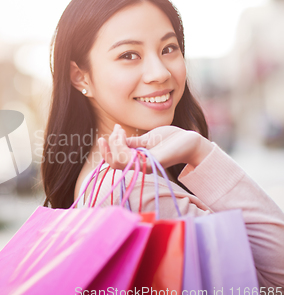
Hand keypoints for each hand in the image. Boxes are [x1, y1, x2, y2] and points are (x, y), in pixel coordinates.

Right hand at [98, 124, 213, 172]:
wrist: (189, 141)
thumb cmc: (169, 139)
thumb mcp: (147, 138)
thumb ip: (132, 142)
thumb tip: (116, 140)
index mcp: (137, 160)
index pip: (114, 162)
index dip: (106, 150)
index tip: (106, 134)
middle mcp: (139, 166)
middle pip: (114, 162)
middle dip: (110, 145)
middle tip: (117, 129)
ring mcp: (144, 165)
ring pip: (119, 162)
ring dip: (115, 144)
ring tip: (121, 131)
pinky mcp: (151, 163)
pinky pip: (129, 160)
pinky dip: (122, 146)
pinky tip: (125, 135)